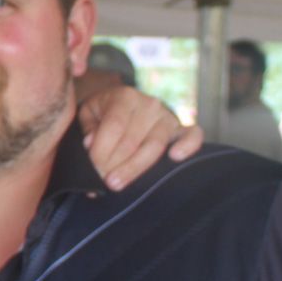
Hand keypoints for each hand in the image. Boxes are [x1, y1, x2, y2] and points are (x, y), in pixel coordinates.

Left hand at [78, 86, 202, 190]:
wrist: (125, 104)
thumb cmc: (105, 112)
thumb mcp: (89, 113)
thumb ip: (88, 126)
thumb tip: (91, 142)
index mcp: (125, 96)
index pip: (114, 127)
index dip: (102, 151)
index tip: (93, 169)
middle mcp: (149, 104)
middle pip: (132, 140)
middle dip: (114, 165)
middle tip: (102, 182)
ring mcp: (167, 116)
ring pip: (154, 146)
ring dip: (134, 168)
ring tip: (116, 184)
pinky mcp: (181, 129)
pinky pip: (193, 135)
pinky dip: (188, 146)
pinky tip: (175, 157)